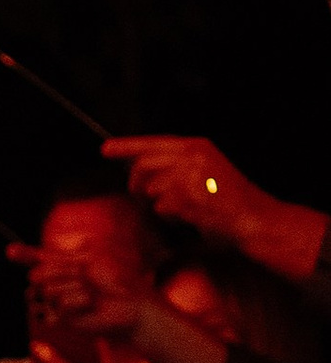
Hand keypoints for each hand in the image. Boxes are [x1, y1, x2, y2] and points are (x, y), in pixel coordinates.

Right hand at [17, 249, 138, 346]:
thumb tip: (28, 250)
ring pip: (48, 289)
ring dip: (74, 286)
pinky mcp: (64, 319)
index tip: (10, 251)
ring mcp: (59, 303)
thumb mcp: (85, 259)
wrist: (133, 303)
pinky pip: (60, 302)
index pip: (39, 259)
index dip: (24, 254)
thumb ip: (55, 257)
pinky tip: (91, 304)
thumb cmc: (116, 279)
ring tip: (92, 293)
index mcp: (65, 267)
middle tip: (87, 277)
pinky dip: (78, 300)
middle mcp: (58, 285)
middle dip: (63, 271)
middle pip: (39, 273)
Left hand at [103, 134, 260, 238]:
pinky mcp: (189, 197)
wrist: (257, 220)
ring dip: (159, 204)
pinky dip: (171, 218)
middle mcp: (193, 155)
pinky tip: (192, 217)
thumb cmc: (229, 202)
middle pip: (143, 166)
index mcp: (197, 146)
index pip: (153, 142)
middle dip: (136, 185)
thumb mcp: (205, 172)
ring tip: (184, 209)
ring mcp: (191, 175)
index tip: (106, 149)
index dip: (126, 146)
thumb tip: (136, 168)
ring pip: (151, 189)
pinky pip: (162, 208)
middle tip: (140, 197)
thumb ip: (174, 165)